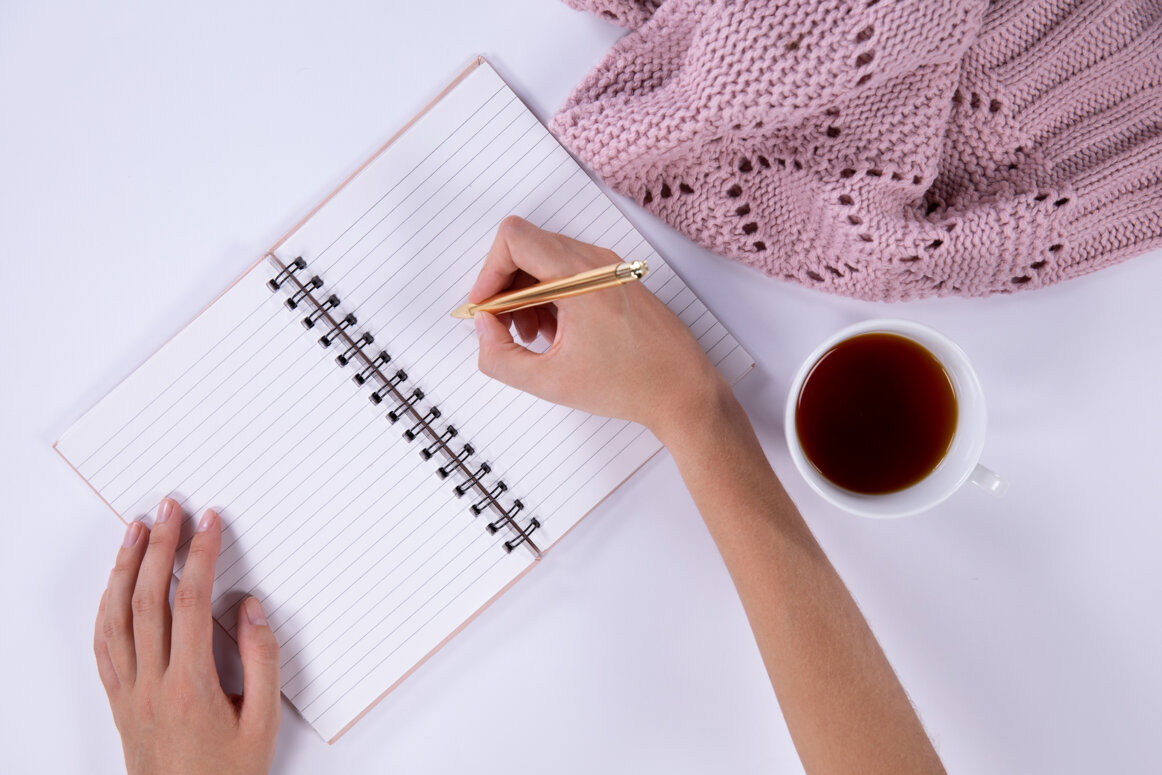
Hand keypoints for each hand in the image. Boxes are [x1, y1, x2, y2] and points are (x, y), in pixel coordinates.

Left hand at [94, 498, 280, 774]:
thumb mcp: (263, 722)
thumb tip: (251, 608)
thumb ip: (263, 661)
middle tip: (172, 509)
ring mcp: (128, 693)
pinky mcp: (118, 702)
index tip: (210, 524)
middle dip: (160, 547)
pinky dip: (105, 607)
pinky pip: (103, 646)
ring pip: (116, 618)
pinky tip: (113, 586)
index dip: (200, 557)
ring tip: (137, 531)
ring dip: (124, 568)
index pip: (191, 604)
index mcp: (190, 686)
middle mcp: (150, 685)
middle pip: (147, 600)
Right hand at [470, 216, 727, 439]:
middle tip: (505, 329)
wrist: (683, 391)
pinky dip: (550, 297)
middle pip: (527, 247)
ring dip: (527, 295)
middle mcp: (596, 261)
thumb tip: (484, 328)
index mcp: (580, 277)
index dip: (488, 272)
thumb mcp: (550, 382)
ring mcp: (608, 268)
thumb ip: (499, 357)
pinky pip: (568, 272)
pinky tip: (557, 334)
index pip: (514, 238)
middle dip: (506, 288)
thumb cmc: (631, 385)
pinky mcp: (615, 279)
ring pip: (546, 260)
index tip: (486, 308)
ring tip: (536, 337)